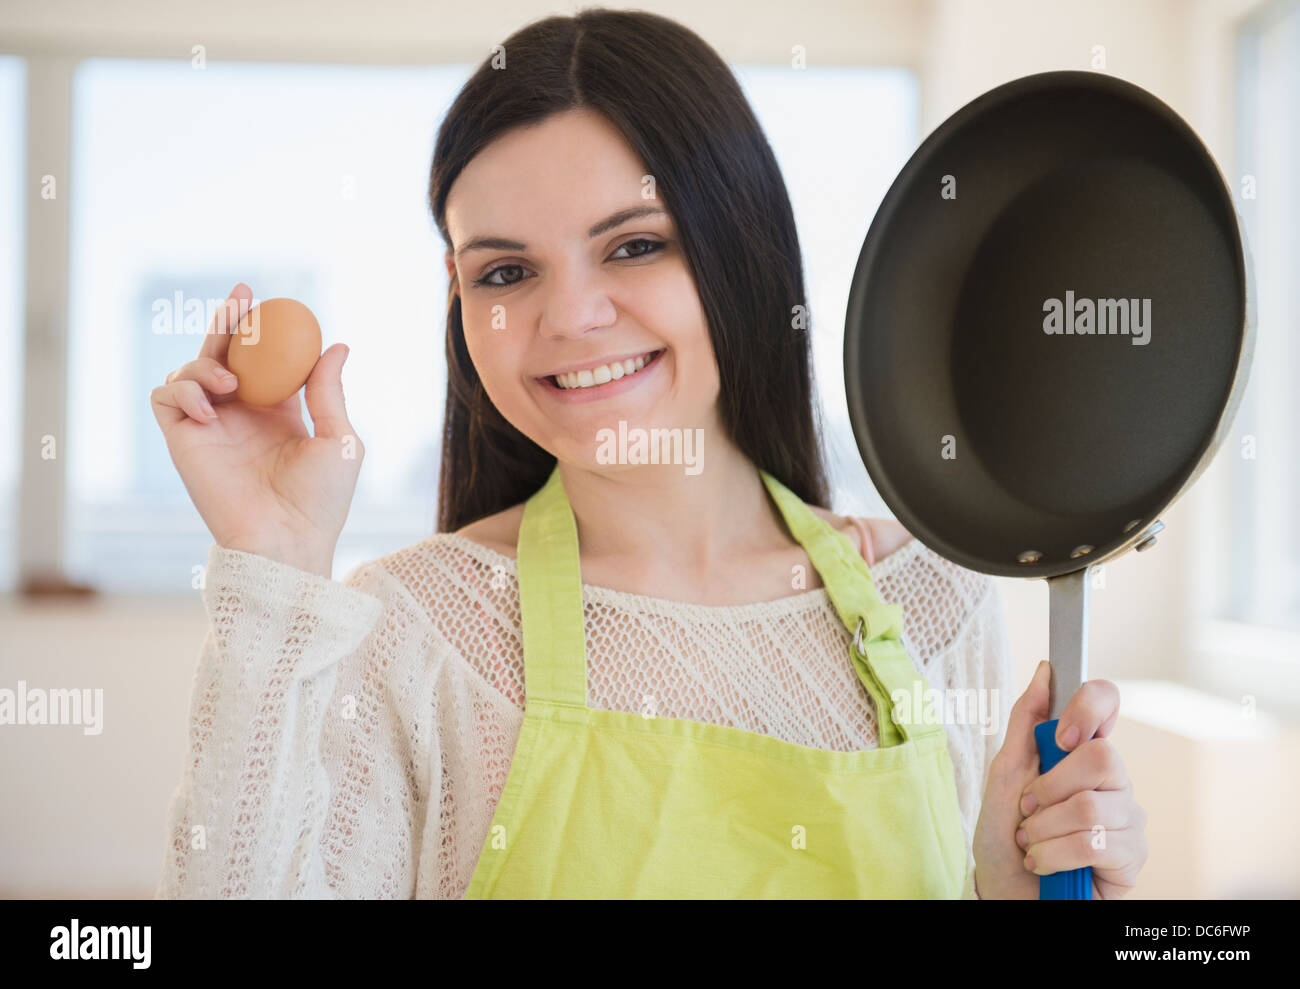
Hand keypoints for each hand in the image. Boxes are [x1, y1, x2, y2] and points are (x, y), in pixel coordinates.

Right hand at [150, 282, 363, 576]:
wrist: (287, 541)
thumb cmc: (321, 501)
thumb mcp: (339, 439)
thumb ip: (329, 391)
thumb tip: (337, 345)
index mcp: (280, 412)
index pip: (266, 360)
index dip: (265, 330)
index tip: (274, 303)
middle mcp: (243, 415)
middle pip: (225, 354)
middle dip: (228, 321)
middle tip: (241, 295)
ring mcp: (212, 427)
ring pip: (190, 370)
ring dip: (204, 362)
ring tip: (228, 383)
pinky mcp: (184, 441)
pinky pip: (166, 398)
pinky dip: (182, 391)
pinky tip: (212, 408)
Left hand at [973, 660, 1148, 898]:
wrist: (1003, 887)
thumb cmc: (1004, 831)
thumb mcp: (1004, 771)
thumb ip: (1024, 721)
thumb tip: (1045, 670)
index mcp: (1083, 751)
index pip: (1107, 701)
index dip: (1088, 708)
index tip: (1060, 737)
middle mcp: (1114, 780)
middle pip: (1103, 757)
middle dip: (1050, 788)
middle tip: (1029, 808)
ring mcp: (1127, 818)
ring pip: (1091, 807)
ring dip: (1043, 830)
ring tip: (1031, 843)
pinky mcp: (1131, 858)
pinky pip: (1093, 844)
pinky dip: (1053, 855)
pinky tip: (1045, 864)